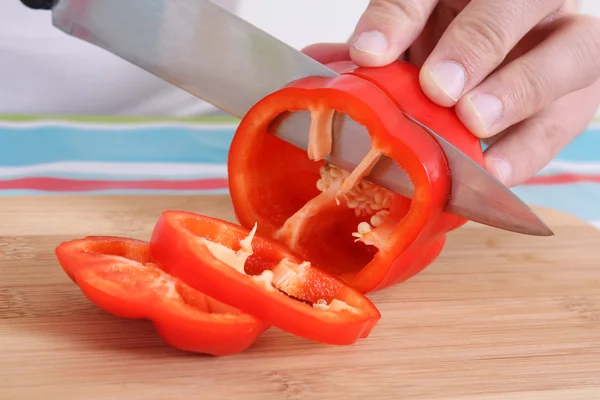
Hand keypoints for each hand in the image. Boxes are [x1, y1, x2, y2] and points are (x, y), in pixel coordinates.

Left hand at [302, 0, 599, 186]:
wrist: (498, 60)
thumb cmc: (448, 43)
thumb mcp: (417, 32)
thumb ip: (388, 37)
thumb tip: (340, 57)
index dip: (403, 17)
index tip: (369, 53)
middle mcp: (534, 5)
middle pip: (525, 2)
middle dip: (480, 44)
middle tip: (439, 87)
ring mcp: (565, 45)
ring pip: (574, 55)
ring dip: (519, 92)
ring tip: (476, 122)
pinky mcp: (577, 98)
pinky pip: (565, 122)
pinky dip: (528, 150)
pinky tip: (495, 170)